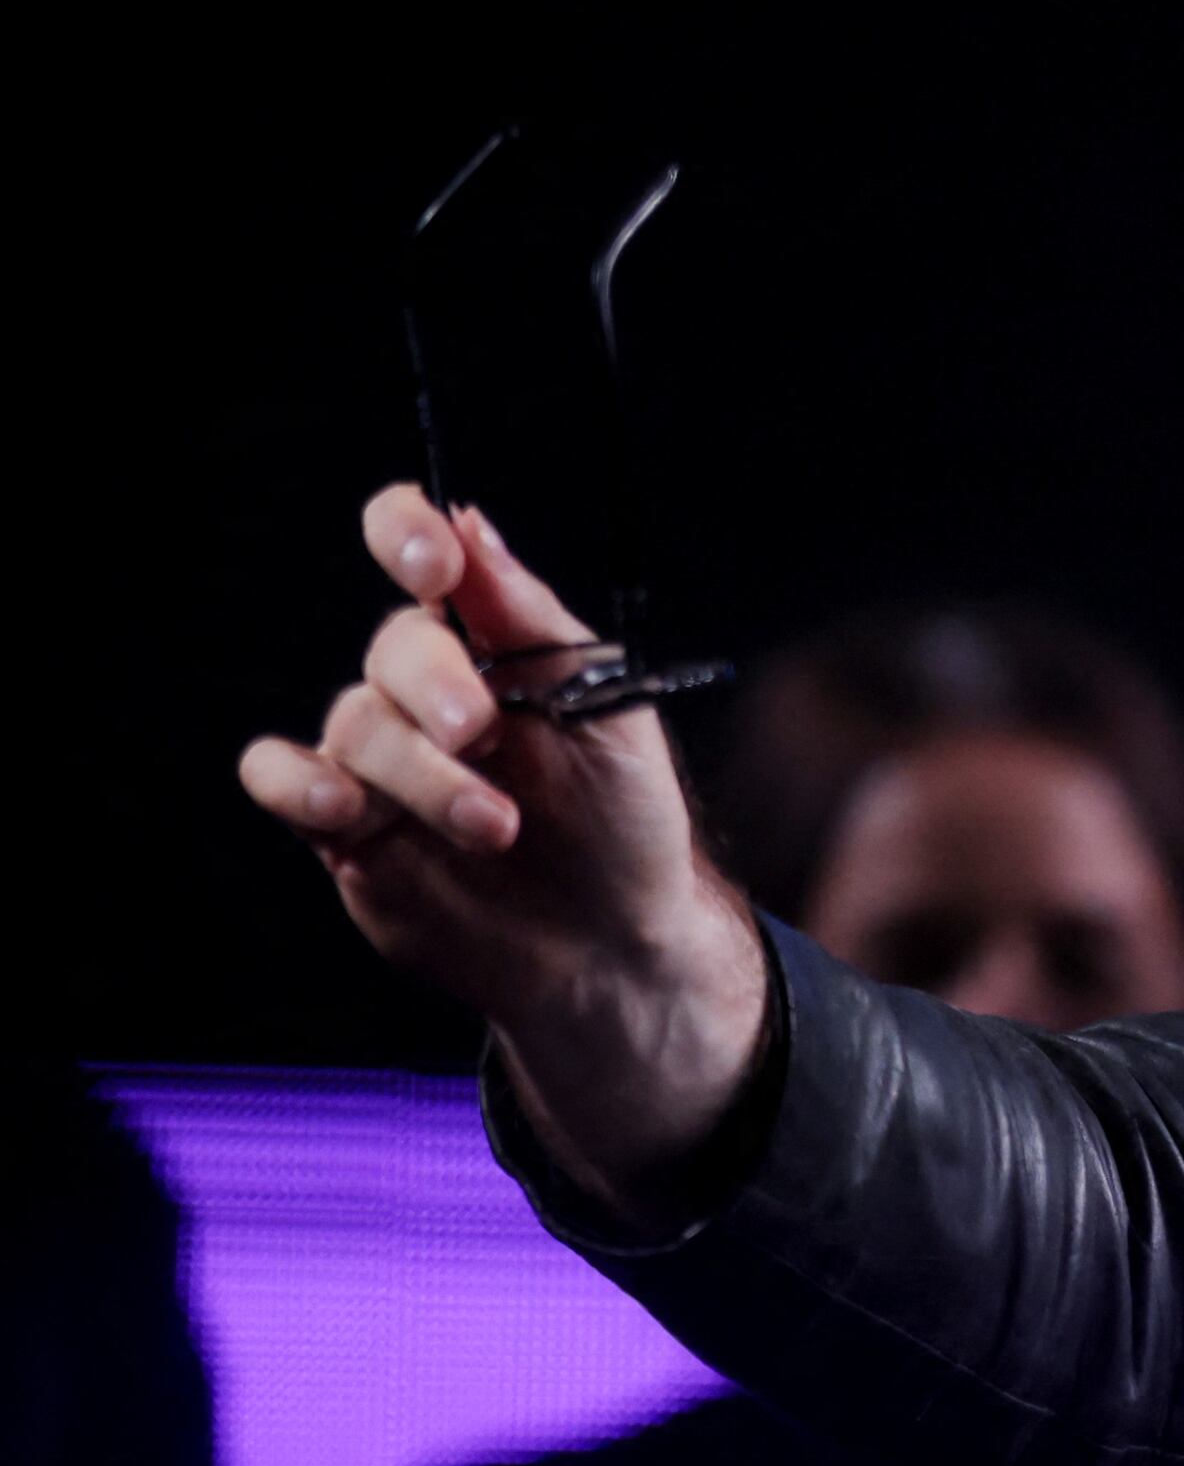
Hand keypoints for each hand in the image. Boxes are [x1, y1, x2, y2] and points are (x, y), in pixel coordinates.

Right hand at [237, 486, 768, 1208]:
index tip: (430, 558)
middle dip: (436, 687)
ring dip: (420, 773)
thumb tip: (471, 522)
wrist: (612, 943)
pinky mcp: (342, 825)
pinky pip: (277, 775)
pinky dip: (296, 783)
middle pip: (392, 651)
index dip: (407, 534)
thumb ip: (532, 623)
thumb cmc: (624, 822)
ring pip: (352, 724)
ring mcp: (379, 758)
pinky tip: (345, 808)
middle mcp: (424, 692)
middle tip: (484, 730)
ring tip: (494, 825)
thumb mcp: (608, 713)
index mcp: (492, 645)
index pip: (424, 554)